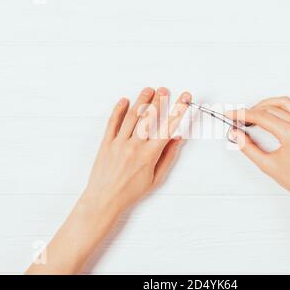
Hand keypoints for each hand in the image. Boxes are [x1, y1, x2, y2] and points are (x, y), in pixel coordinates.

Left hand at [82, 87, 191, 217]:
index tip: (184, 98)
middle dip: (159, 101)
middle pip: (149, 117)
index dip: (178, 110)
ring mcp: (119, 143)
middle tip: (164, 90)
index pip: (168, 127)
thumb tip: (177, 138)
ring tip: (148, 90)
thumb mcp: (156, 178)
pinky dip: (118, 110)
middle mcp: (134, 146)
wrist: (105, 199)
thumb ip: (168, 156)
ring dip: (141, 101)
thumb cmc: (131, 192)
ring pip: (132, 116)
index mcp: (149, 154)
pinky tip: (124, 100)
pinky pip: (112, 122)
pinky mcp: (106, 143)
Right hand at [226, 96, 289, 203]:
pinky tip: (269, 112)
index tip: (231, 114)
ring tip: (252, 115)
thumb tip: (236, 135)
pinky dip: (278, 106)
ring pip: (281, 102)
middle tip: (238, 120)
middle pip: (269, 108)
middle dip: (251, 111)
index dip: (242, 114)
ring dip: (264, 105)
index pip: (261, 117)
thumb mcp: (266, 164)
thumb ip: (248, 148)